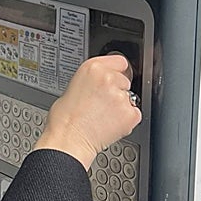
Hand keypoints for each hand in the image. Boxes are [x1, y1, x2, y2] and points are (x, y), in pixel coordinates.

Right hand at [32, 55, 141, 170]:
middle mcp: (109, 78)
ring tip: (103, 116)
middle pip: (125, 80)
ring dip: (121, 106)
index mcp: (93, 67)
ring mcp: (121, 96)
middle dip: (117, 91)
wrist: (68, 139)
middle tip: (102, 104)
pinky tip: (110, 124)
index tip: (115, 78)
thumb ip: (93, 79)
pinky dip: (126, 120)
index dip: (117, 71)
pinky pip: (135, 114)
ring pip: (129, 98)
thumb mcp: (74, 85)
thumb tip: (102, 82)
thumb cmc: (65, 118)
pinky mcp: (130, 113)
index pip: (120, 61)